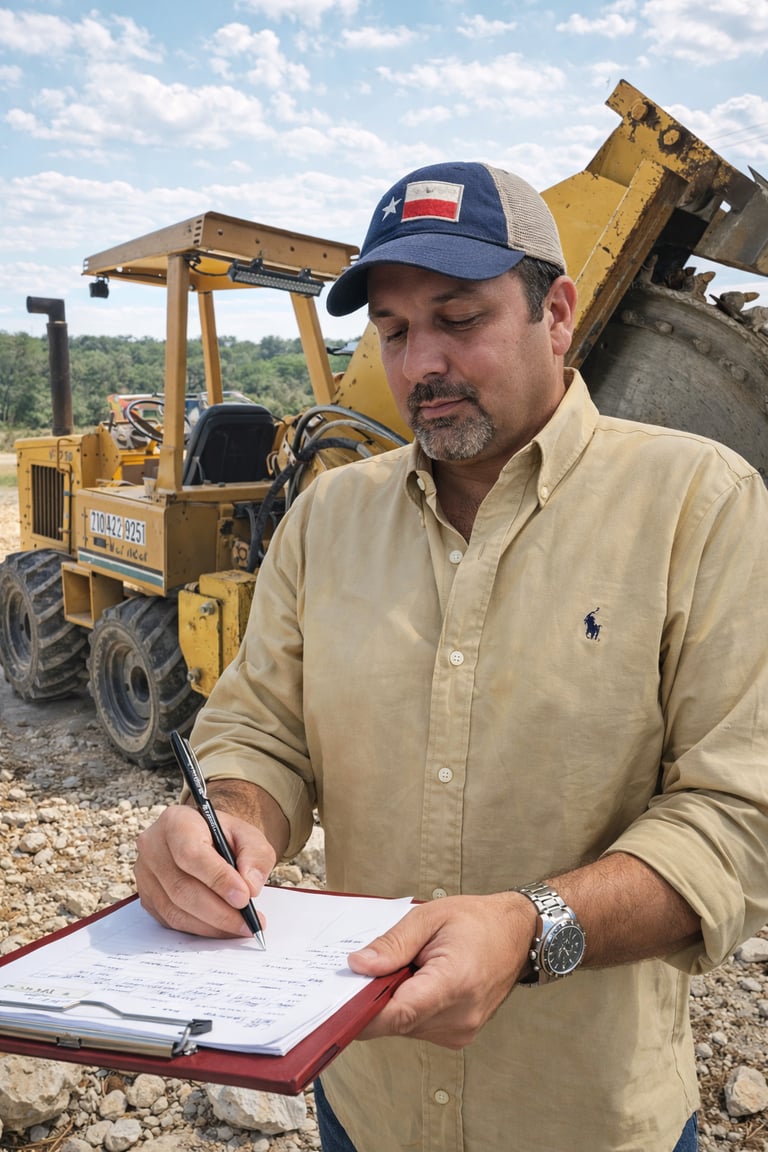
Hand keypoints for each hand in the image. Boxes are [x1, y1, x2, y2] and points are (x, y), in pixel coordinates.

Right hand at [134, 803, 276, 938]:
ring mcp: (145, 875)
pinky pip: (171, 921)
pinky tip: (222, 928)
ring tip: (241, 928)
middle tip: (248, 922)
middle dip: (219, 911)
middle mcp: (153, 847)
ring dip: (211, 925)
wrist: (205, 839)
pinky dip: (200, 929)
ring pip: (175, 910)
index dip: (218, 879)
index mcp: (176, 821)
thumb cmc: (225, 837)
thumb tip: (250, 886)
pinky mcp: (147, 898)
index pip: (191, 854)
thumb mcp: (249, 836)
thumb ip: (255, 856)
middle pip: (181, 888)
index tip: (244, 898)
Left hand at [348, 893, 536, 1047]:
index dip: (362, 1012)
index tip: (337, 1002)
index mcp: (454, 982)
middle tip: (370, 967)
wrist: (518, 935)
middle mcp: (459, 1016)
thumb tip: (357, 966)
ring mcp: (461, 1031)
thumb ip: (392, 944)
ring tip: (408, 967)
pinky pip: (418, 1027)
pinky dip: (409, 1007)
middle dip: (376, 997)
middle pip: (396, 1021)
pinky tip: (419, 981)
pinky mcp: (458, 1035)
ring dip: (394, 1001)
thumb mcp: (430, 917)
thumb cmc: (476, 921)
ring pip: (404, 1027)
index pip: (397, 1013)